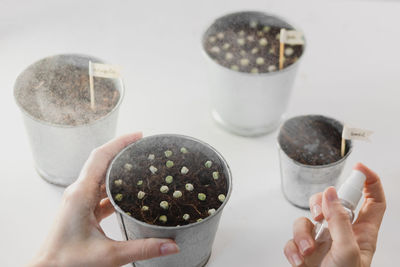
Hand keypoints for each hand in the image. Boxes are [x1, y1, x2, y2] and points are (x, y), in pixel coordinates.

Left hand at [28, 133, 179, 266]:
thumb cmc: (65, 263)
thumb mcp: (109, 256)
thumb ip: (142, 249)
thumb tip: (171, 246)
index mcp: (80, 195)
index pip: (100, 157)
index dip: (119, 143)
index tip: (138, 136)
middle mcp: (78, 193)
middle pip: (102, 162)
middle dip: (123, 152)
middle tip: (144, 148)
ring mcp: (79, 202)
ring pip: (101, 177)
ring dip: (119, 170)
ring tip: (139, 166)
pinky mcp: (82, 211)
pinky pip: (100, 193)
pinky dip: (115, 189)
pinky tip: (129, 193)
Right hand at [284, 163, 385, 266]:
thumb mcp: (347, 251)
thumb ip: (339, 220)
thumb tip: (330, 193)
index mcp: (362, 231)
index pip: (372, 199)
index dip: (368, 181)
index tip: (358, 168)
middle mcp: (341, 232)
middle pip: (332, 201)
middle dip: (321, 203)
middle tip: (320, 213)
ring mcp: (321, 240)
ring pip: (307, 218)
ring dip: (302, 233)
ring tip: (308, 250)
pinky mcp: (304, 249)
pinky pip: (291, 237)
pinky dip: (292, 248)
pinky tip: (299, 260)